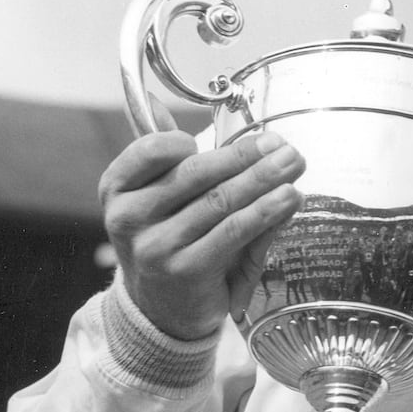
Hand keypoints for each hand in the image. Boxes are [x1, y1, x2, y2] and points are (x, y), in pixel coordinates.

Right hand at [98, 108, 305, 340]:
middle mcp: (128, 217)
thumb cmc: (173, 240)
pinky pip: (234, 231)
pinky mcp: (185, 271)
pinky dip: (267, 211)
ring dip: (264, 179)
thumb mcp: (164, 199)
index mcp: (118, 188)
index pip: (150, 151)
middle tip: (283, 144)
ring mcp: (155, 247)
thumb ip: (169, 158)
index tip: (230, 135)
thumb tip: (157, 101)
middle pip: (196, 174)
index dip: (193, 138)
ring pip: (220, 201)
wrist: (163, 310)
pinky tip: (289, 197)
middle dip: (246, 155)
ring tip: (294, 164)